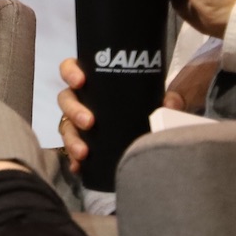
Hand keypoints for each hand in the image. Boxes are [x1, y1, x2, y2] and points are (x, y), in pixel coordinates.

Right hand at [58, 55, 195, 172]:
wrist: (149, 132)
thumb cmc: (145, 106)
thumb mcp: (157, 99)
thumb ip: (169, 98)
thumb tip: (170, 103)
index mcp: (93, 82)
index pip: (71, 69)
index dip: (70, 72)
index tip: (80, 81)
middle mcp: (81, 100)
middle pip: (66, 99)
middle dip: (74, 110)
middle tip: (89, 122)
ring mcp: (78, 121)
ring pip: (65, 126)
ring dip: (71, 138)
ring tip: (83, 152)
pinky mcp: (81, 141)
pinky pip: (71, 149)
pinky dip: (73, 158)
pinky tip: (79, 166)